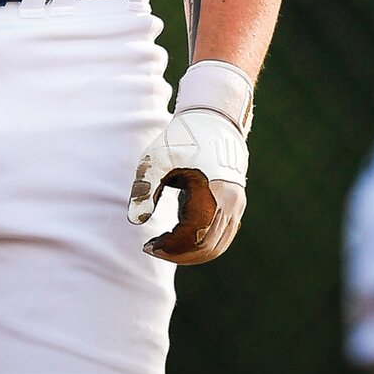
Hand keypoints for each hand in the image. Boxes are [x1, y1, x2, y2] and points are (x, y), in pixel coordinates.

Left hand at [127, 60, 252, 265]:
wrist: (213, 119)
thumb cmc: (183, 137)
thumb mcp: (157, 159)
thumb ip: (145, 189)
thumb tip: (136, 222)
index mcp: (214, 195)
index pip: (194, 238)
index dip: (170, 248)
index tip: (147, 246)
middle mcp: (231, 205)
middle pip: (208, 248)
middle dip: (179, 254)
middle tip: (153, 248)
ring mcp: (237, 206)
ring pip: (217, 245)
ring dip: (190, 251)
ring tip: (163, 243)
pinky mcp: (235, 205)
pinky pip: (221, 235)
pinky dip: (201, 242)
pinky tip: (178, 233)